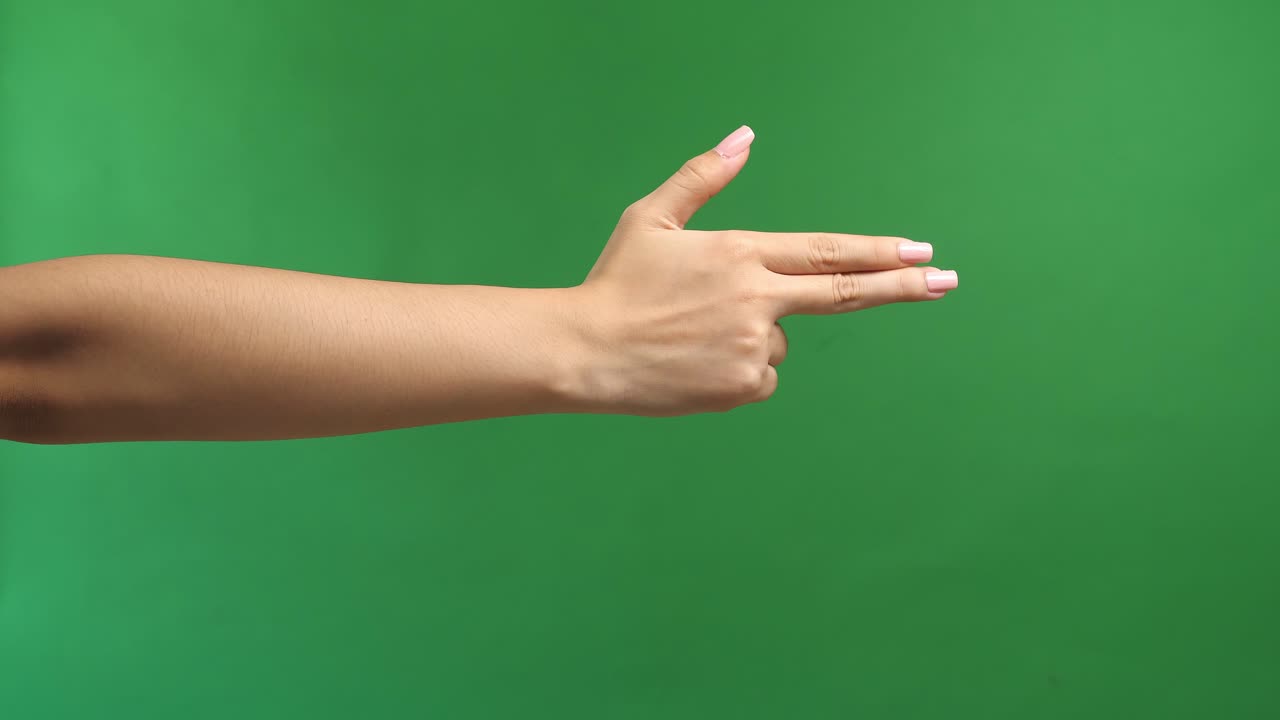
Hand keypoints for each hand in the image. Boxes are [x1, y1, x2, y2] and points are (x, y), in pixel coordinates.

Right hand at [568, 125, 958, 415]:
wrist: (585, 353)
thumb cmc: (616, 283)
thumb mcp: (651, 219)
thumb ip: (703, 177)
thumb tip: (744, 137)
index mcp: (741, 253)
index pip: (827, 252)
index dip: (879, 252)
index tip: (922, 252)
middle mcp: (758, 299)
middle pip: (845, 292)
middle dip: (902, 286)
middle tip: (948, 282)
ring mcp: (754, 347)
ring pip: (781, 341)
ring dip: (755, 335)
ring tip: (695, 334)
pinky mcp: (743, 386)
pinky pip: (762, 376)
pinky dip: (740, 369)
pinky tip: (697, 362)